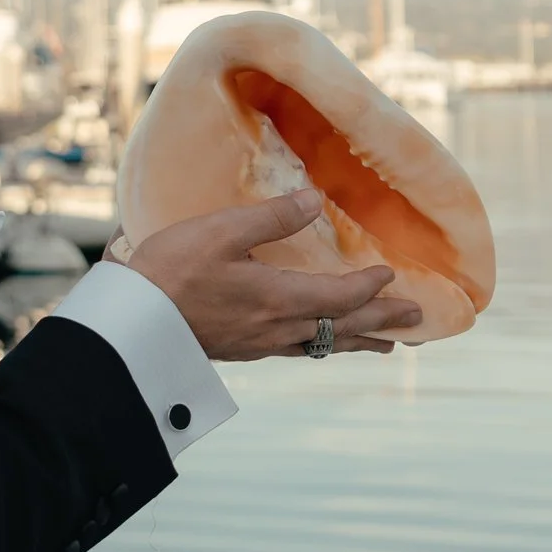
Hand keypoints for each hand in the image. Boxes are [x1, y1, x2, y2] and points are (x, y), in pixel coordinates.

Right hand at [124, 189, 424, 360]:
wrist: (133, 323)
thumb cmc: (171, 271)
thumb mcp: (221, 231)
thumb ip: (271, 217)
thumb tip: (314, 200)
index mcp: (280, 298)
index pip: (342, 296)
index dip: (372, 287)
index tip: (394, 275)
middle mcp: (278, 328)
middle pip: (344, 328)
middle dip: (383, 321)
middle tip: (418, 321)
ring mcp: (260, 344)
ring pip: (323, 345)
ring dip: (359, 341)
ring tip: (386, 344)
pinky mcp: (243, 350)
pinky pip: (298, 350)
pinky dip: (323, 345)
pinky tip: (318, 343)